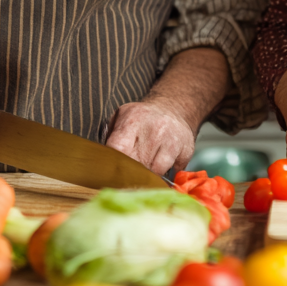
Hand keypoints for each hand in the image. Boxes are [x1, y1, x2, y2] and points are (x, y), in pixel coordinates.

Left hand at [104, 47, 229, 175]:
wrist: (173, 108)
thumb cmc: (141, 118)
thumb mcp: (121, 117)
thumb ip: (109, 136)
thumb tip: (100, 162)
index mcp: (133, 120)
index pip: (118, 150)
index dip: (112, 166)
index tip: (108, 176)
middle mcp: (154, 129)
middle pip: (136, 165)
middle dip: (128, 174)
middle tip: (124, 177)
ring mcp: (172, 140)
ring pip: (154, 173)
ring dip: (146, 177)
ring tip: (142, 170)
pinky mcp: (186, 150)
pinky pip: (170, 173)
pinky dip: (162, 175)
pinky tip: (159, 166)